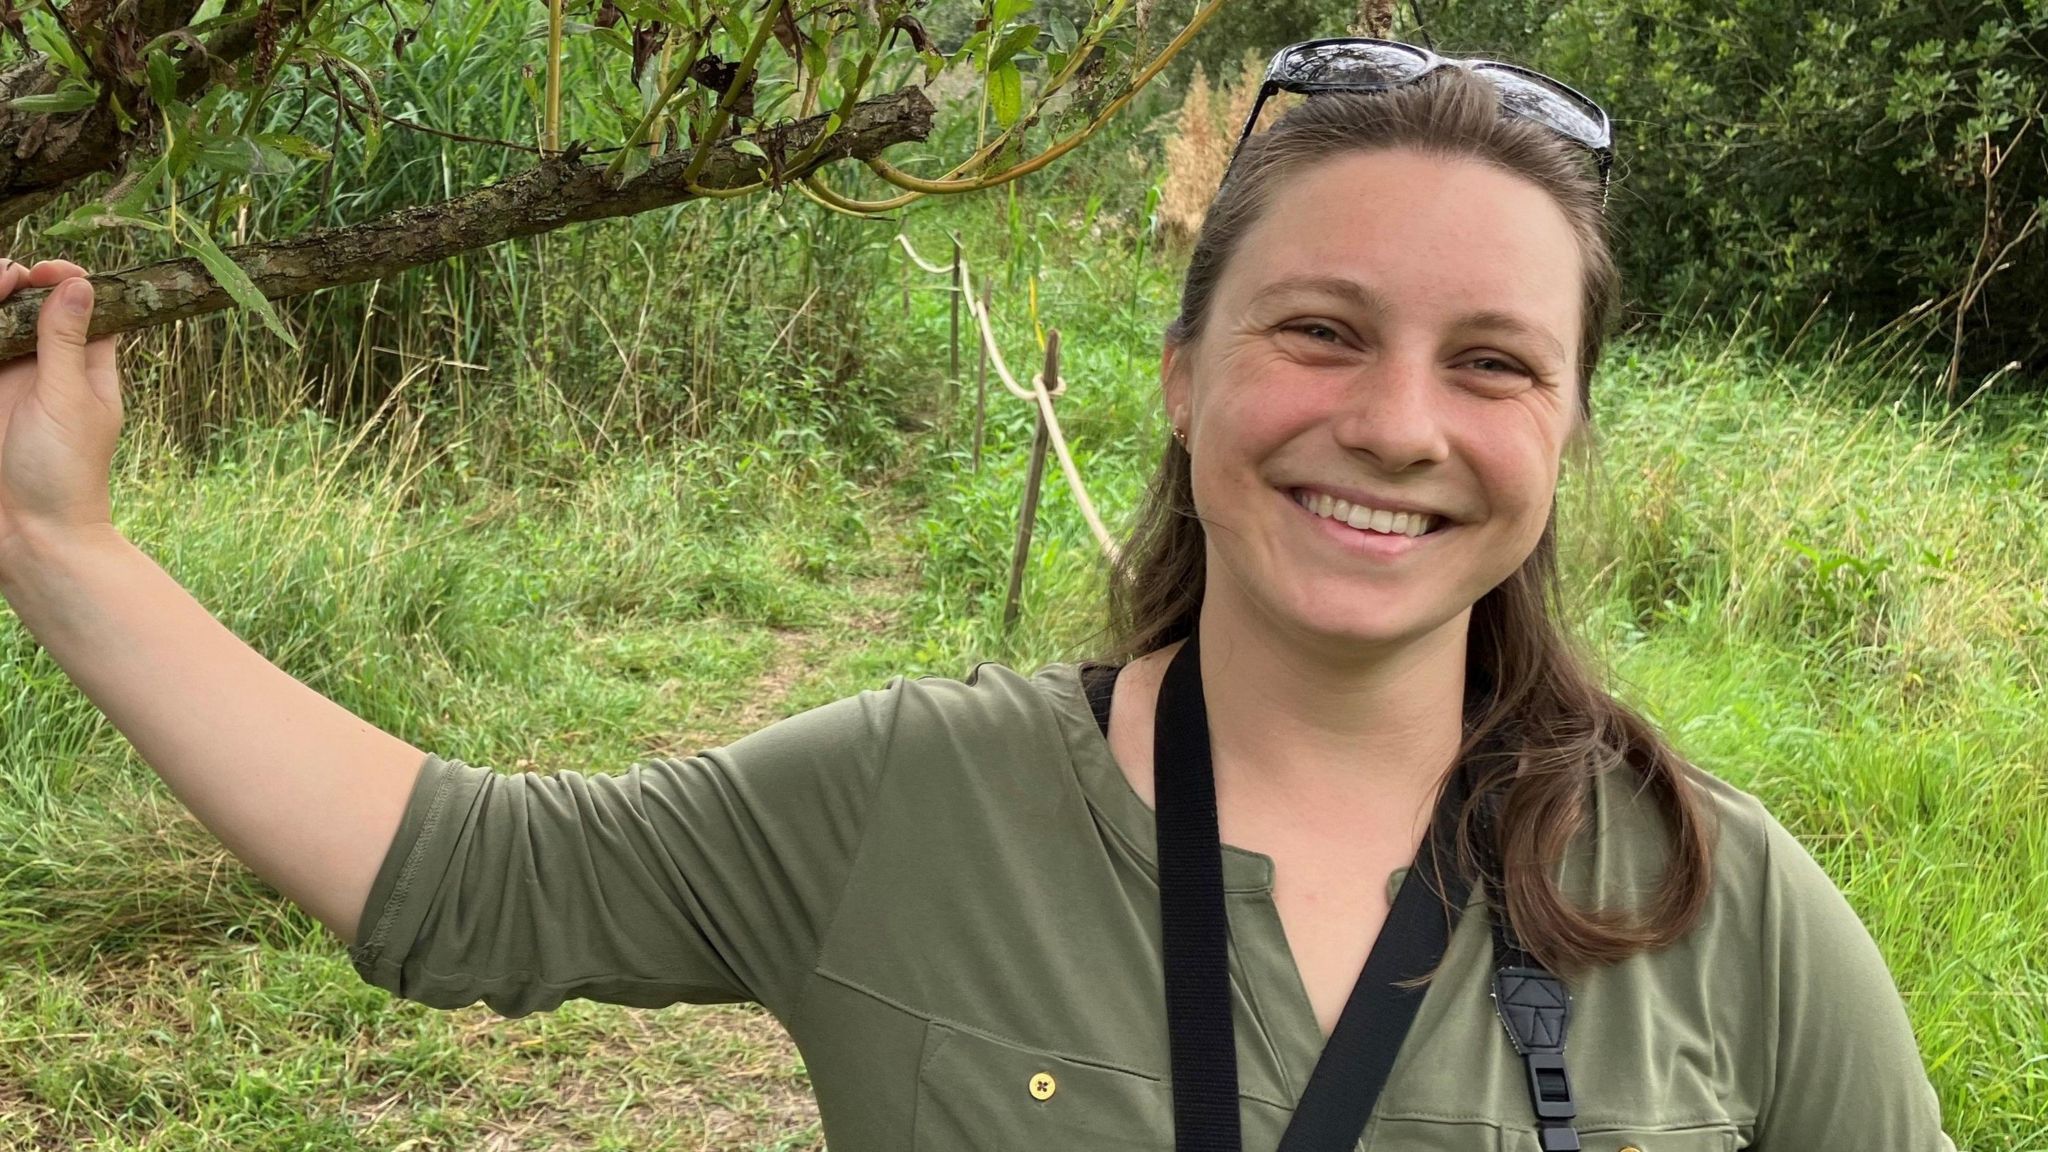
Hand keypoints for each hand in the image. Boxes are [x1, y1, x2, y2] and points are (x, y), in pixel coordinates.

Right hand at [0, 258, 122, 563]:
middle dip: (14, 281)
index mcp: (85, 366)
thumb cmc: (64, 471)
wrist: (28, 532)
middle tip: (7, 277)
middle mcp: (44, 367)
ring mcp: (8, 379)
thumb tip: (81, 283)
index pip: (81, 305)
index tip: (46, 270)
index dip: (65, 279)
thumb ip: (65, 341)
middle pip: (28, 305)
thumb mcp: (68, 399)